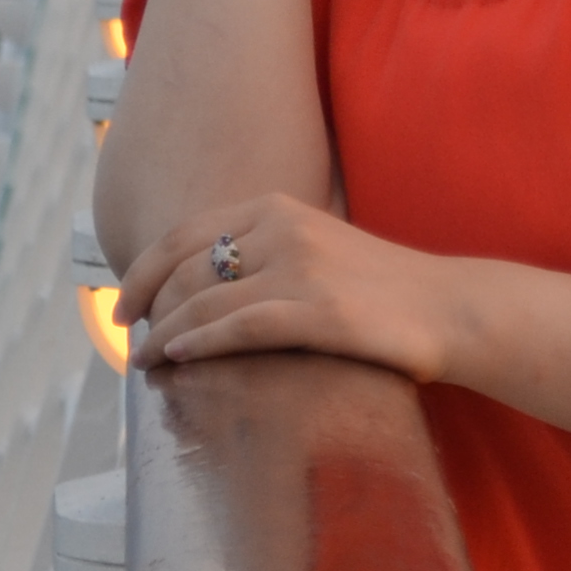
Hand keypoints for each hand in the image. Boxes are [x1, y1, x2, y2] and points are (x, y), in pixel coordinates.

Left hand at [120, 191, 464, 382]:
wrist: (448, 309)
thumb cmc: (378, 290)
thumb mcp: (314, 251)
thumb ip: (261, 257)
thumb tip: (198, 292)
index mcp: (277, 208)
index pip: (184, 234)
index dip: (142, 271)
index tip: (122, 306)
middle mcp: (283, 228)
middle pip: (185, 267)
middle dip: (146, 307)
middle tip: (130, 344)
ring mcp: (301, 267)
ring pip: (204, 298)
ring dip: (163, 333)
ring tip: (143, 362)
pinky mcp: (319, 310)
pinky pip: (240, 326)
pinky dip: (198, 342)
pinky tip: (177, 357)